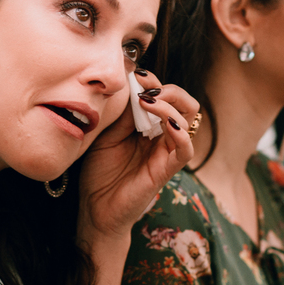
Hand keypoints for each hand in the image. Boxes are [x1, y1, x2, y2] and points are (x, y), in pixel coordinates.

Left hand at [77, 69, 197, 243]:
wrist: (94, 208)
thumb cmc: (99, 172)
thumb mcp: (107, 134)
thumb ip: (122, 114)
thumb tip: (130, 84)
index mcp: (147, 126)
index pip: (163, 96)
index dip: (153, 82)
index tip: (135, 75)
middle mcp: (161, 137)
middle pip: (184, 104)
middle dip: (170, 89)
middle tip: (147, 88)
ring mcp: (166, 153)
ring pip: (189, 120)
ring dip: (172, 104)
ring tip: (148, 101)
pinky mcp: (167, 170)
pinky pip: (185, 149)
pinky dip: (180, 131)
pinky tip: (164, 123)